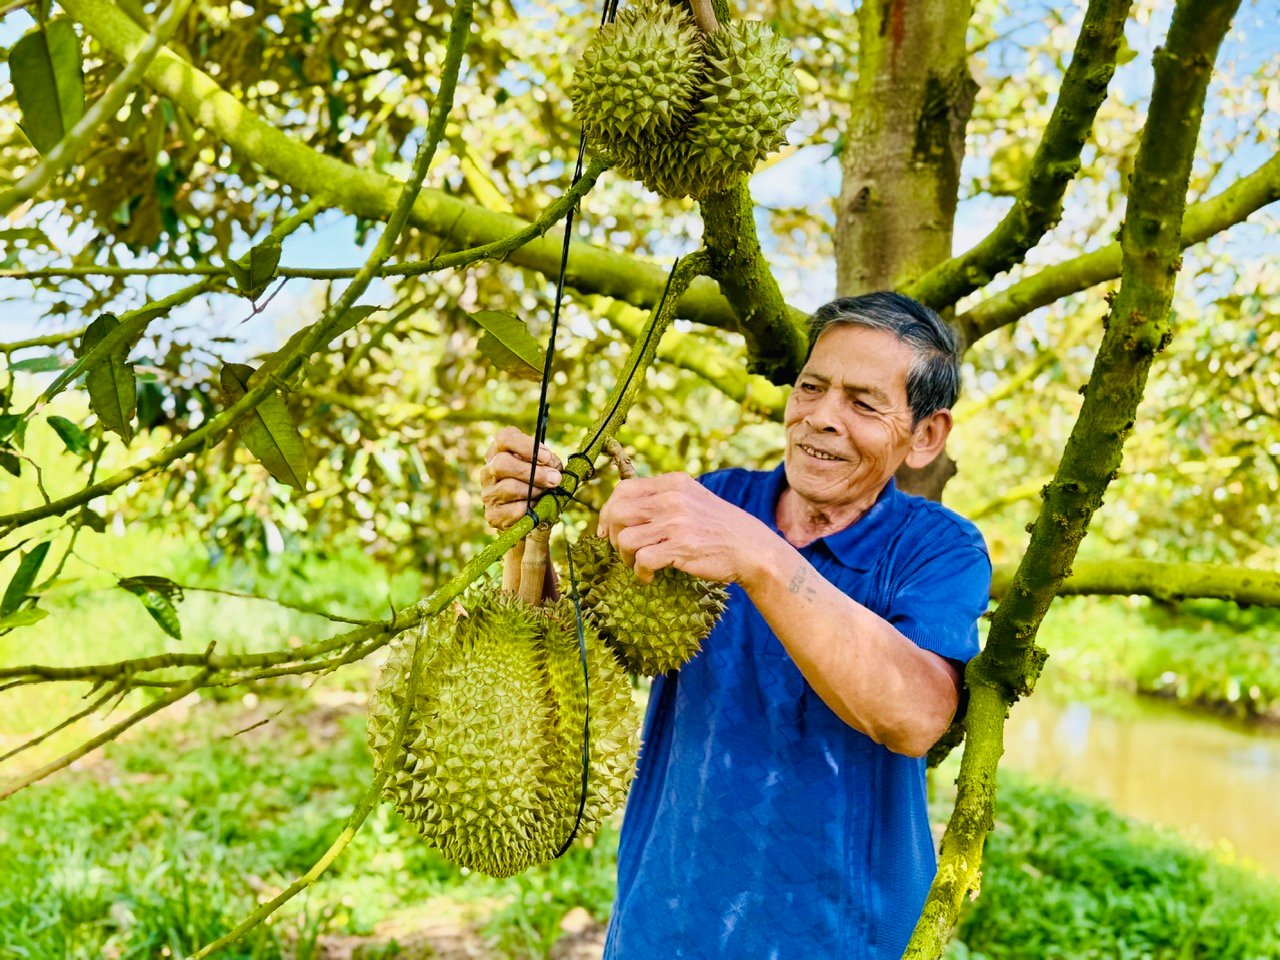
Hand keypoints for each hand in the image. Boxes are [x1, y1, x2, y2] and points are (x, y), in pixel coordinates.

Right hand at [480, 427, 563, 529]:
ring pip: (510, 487)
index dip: (525, 445)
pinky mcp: (493, 515)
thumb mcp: (548, 467)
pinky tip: (537, 508)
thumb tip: (552, 471)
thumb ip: (551, 463)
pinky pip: (515, 510)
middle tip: (555, 479)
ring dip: (535, 491)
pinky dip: (532, 509)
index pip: (504, 438)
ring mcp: (488, 493)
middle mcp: (489, 470)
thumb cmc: (540, 483)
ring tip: (546, 494)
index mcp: (500, 451)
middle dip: (533, 471)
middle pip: (502, 463)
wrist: (533, 515)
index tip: (546, 457)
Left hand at [596, 472, 772, 584]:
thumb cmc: (719, 529)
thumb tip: (622, 509)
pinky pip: (642, 559)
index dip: (608, 511)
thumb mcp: (693, 500)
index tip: (609, 530)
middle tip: (624, 551)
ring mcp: (677, 522)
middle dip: (614, 535)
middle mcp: (673, 498)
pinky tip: (649, 576)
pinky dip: (640, 572)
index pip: (623, 489)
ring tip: (638, 564)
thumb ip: (664, 499)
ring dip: (625, 556)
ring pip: (625, 538)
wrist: (752, 549)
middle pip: (618, 512)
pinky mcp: (681, 547)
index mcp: (674, 483)